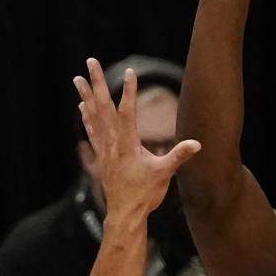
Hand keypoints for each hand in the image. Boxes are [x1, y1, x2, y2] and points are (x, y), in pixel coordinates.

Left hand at [73, 59, 199, 217]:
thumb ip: (179, 156)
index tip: (130, 72)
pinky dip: (86, 117)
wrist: (125, 214)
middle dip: (97, 83)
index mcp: (128, 145)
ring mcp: (105, 149)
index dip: (129, 92)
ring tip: (77, 78)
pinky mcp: (101, 156)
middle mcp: (112, 143)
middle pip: (102, 107)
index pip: (127, 112)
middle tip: (90, 62)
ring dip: (85, 96)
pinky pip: (92, 131)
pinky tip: (81, 106)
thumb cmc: (145, 194)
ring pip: (92, 116)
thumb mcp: (164, 174)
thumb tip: (197, 144)